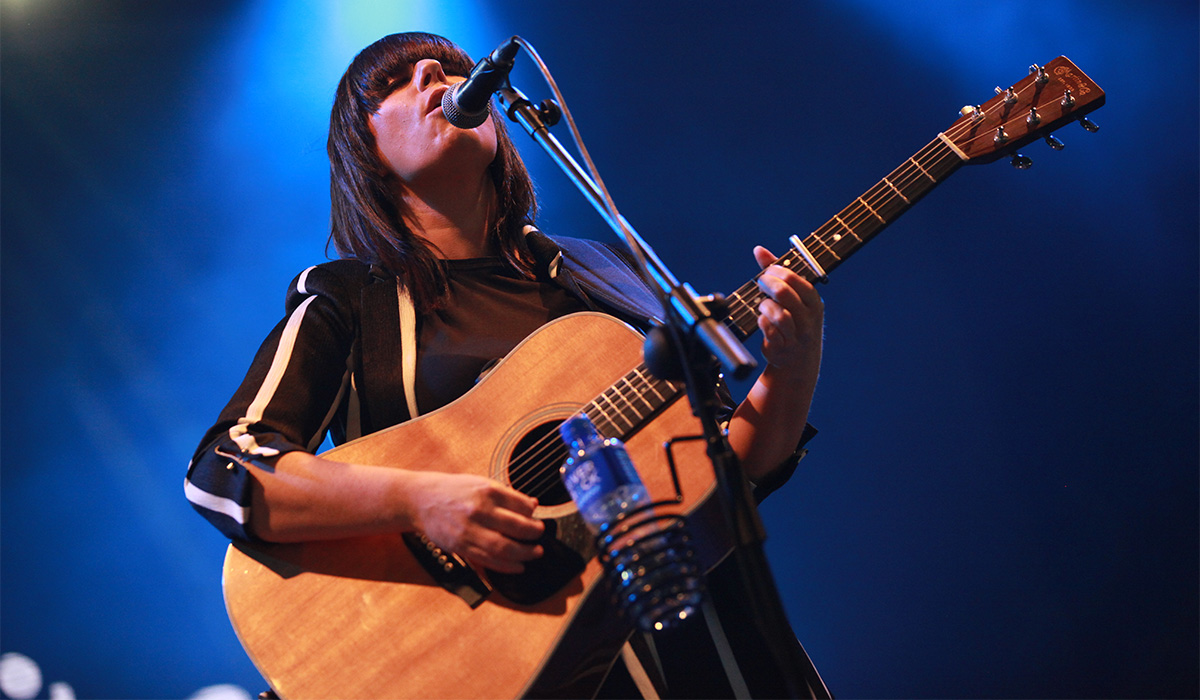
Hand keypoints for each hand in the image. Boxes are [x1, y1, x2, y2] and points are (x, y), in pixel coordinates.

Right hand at [407, 471, 544, 573]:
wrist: (420, 500)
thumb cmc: (453, 490)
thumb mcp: (480, 483)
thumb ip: (507, 494)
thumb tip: (533, 505)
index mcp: (486, 491)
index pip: (520, 505)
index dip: (533, 514)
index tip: (537, 518)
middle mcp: (479, 510)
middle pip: (516, 527)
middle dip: (534, 534)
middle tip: (540, 536)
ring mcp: (469, 530)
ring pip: (504, 547)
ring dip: (524, 553)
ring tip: (535, 553)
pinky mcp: (461, 546)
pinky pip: (488, 560)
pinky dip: (506, 566)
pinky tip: (518, 565)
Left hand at [753, 246, 823, 372]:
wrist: (798, 362)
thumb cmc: (794, 322)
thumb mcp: (793, 297)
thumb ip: (777, 272)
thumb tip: (759, 250)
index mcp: (814, 303)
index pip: (798, 281)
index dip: (779, 272)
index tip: (768, 272)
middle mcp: (808, 319)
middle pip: (785, 294)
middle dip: (767, 284)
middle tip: (760, 284)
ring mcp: (796, 336)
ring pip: (779, 315)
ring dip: (765, 306)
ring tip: (762, 305)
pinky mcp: (783, 349)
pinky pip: (769, 332)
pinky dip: (762, 323)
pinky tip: (762, 321)